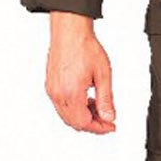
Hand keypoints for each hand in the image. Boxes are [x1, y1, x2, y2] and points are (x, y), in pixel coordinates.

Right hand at [46, 11, 116, 132]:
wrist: (70, 31)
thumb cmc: (84, 46)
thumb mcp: (103, 75)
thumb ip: (106, 100)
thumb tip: (109, 117)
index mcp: (71, 93)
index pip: (84, 123)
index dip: (99, 128)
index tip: (110, 126)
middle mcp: (58, 94)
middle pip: (74, 123)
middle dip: (92, 124)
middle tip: (106, 118)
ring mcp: (52, 90)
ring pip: (67, 115)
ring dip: (83, 116)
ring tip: (98, 106)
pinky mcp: (50, 85)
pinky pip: (61, 105)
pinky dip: (75, 108)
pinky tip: (86, 99)